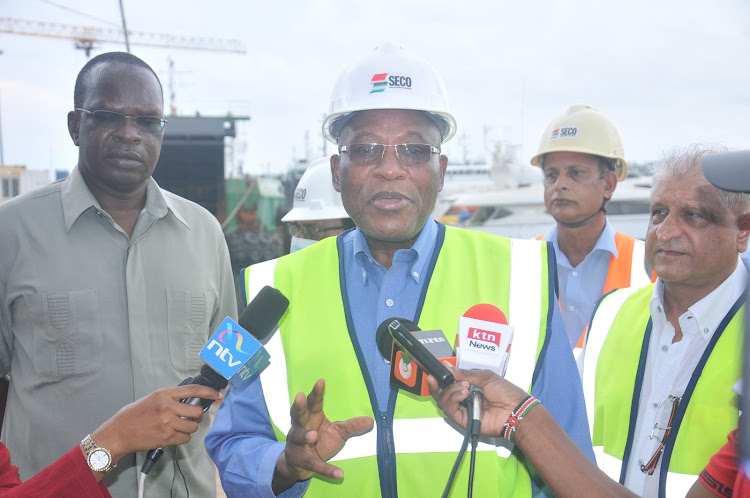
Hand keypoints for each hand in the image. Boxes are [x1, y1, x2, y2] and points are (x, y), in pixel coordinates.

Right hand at [90, 384, 222, 462]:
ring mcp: (167, 423)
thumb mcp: (151, 399)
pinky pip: (185, 439)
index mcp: (164, 394)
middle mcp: (167, 407)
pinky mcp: (166, 438)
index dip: (208, 392)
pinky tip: (172, 435)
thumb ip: (170, 398)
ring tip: (178, 427)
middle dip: (197, 417)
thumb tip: (188, 400)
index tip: (218, 395)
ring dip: (189, 429)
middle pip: (196, 412)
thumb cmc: (132, 416)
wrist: (118, 433)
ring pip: (192, 427)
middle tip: (191, 418)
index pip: (193, 390)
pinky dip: (182, 438)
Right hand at [274, 379, 373, 490]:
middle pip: (298, 414)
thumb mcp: (338, 432)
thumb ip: (352, 426)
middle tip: (300, 396)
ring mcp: (298, 444)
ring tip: (313, 435)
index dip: (316, 392)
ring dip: (305, 435)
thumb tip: (372, 420)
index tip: (321, 381)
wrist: (300, 464)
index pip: (314, 403)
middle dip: (299, 406)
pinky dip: (326, 469)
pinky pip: (314, 465)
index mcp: (312, 417)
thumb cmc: (319, 440)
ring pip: (299, 437)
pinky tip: (339, 474)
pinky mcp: (302, 461)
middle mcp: (300, 427)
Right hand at [427, 363, 527, 437]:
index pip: (448, 382)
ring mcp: (463, 409)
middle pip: (441, 393)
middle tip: (435, 377)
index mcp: (469, 386)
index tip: (433, 370)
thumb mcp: (484, 376)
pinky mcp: (463, 420)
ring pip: (443, 400)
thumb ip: (463, 373)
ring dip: (450, 391)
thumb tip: (446, 366)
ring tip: (464, 387)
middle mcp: (464, 397)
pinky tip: (463, 394)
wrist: (515, 409)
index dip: (439, 377)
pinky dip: (453, 399)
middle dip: (436, 384)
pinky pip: (450, 410)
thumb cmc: (506, 392)